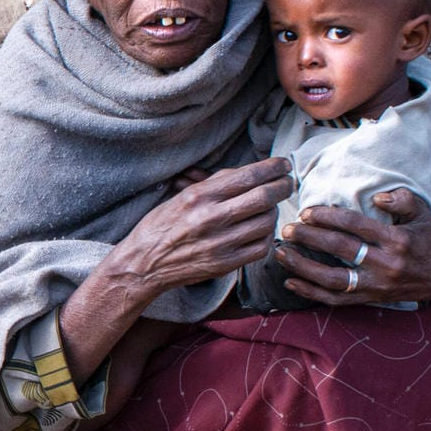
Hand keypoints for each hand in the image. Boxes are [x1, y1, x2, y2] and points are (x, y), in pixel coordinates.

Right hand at [107, 157, 293, 294]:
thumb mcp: (181, 195)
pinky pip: (261, 246)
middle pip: (264, 197)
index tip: (283, 165)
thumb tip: (250, 172)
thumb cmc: (161, 225)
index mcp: (199, 196)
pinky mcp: (225, 264)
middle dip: (283, 187)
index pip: (248, 176)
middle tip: (287, 183)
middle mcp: (211, 218)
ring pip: (267, 221)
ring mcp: (220, 244)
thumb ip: (215, 184)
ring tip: (269, 208)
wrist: (143, 264)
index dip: (273, 168)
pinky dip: (266, 235)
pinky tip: (260, 229)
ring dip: (274, 211)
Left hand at [275, 188, 430, 304]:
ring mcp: (377, 285)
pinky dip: (311, 293)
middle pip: (340, 250)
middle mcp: (385, 264)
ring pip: (334, 279)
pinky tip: (290, 282)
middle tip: (288, 229)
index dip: (328, 217)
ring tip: (281, 254)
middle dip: (310, 238)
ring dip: (303, 267)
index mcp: (397, 240)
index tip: (306, 212)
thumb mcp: (423, 214)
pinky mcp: (370, 299)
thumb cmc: (427, 239)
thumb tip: (378, 197)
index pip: (355, 226)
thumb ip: (403, 200)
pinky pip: (337, 300)